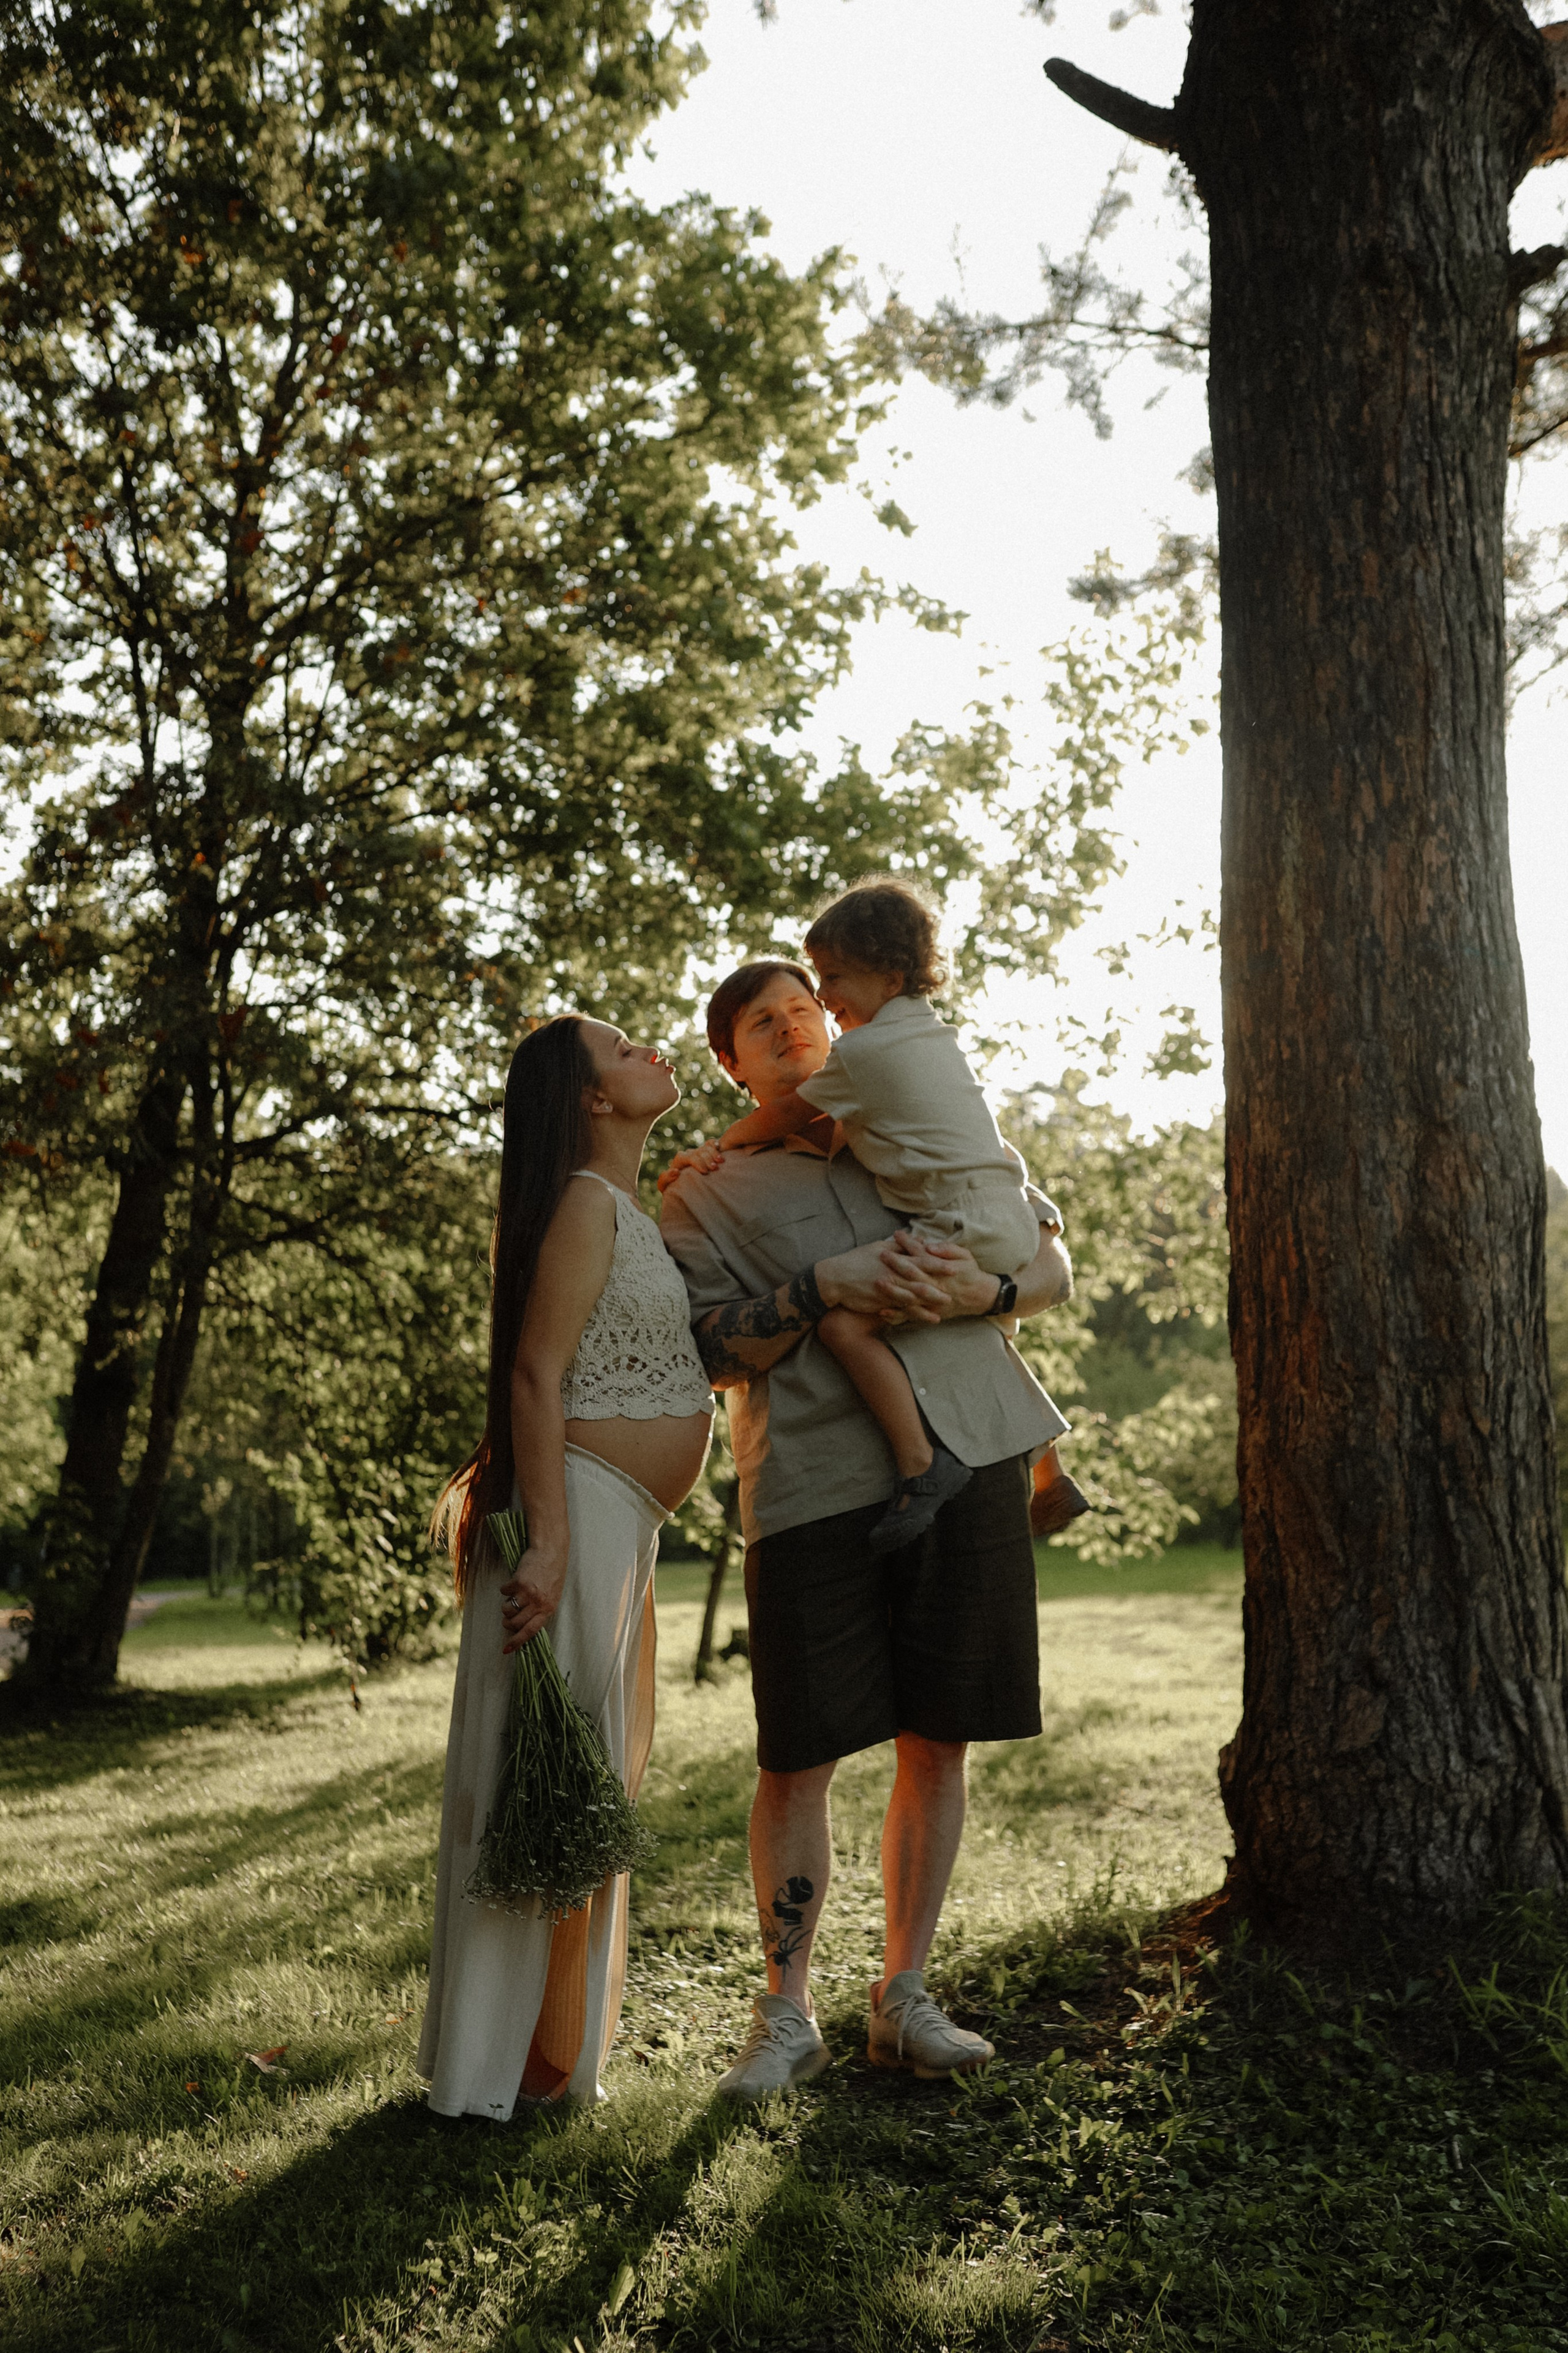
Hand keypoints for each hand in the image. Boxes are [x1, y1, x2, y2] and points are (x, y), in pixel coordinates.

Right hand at [499, 1545, 566, 1653]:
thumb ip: (541, 1610)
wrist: (550, 1551)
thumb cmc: (552, 1573)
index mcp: (548, 1609)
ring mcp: (528, 1593)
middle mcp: (539, 1603)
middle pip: (515, 1623)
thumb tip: (523, 1624)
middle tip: (507, 1617)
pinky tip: (513, 1582)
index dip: (517, 1642)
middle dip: (507, 1622)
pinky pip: (504, 1592)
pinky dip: (505, 1589)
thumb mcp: (552, 1595)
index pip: (531, 1632)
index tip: (506, 1650)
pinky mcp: (518, 1582)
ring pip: (507, 1610)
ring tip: (511, 1598)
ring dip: (505, 1606)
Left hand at [656, 1141, 723, 1193]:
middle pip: (700, 1152)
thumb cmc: (673, 1187)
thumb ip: (666, 1179)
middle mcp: (690, 1153)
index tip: (705, 1172)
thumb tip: (676, 1171)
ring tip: (721, 1161)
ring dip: (714, 1153)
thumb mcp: (665, 1185)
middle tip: (715, 1168)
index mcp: (680, 1159)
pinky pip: (711, 1143)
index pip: (690, 1157)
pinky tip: (719, 1147)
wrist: (681, 1186)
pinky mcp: (706, 1151)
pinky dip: (715, 1144)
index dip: (698, 1163)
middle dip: (708, 1159)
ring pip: (706, 1147)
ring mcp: (699, 1151)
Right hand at [816, 1237, 957, 1324]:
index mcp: (895, 1259)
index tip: (954, 1267)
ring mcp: (889, 1289)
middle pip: (922, 1280)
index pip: (922, 1260)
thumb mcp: (879, 1246)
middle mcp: (894, 1274)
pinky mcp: (883, 1302)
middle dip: (940, 1285)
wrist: (835, 1278)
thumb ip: (901, 1246)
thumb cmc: (857, 1260)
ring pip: (915, 1297)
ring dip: (932, 1302)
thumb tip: (921, 1240)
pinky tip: (930, 1318)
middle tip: (957, 1289)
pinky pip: (904, 1310)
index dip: (939, 1264)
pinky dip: (918, 1314)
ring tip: (948, 1305)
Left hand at [881, 1229, 997, 1318]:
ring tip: (877, 1282)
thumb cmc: (970, 1272)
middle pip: (913, 1274)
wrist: (980, 1297)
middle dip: (896, 1263)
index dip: (909, 1244)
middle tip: (880, 1254)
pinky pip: (911, 1315)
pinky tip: (882, 1311)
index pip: (922, 1254)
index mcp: (942, 1270)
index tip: (896, 1234)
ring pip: (910, 1296)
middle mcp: (936, 1286)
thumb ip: (948, 1249)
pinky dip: (897, 1315)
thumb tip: (929, 1246)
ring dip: (893, 1290)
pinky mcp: (929, 1313)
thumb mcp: (965, 1255)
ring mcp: (932, 1302)